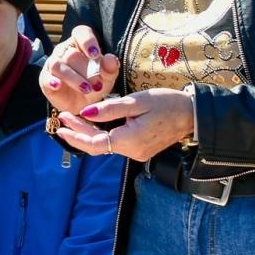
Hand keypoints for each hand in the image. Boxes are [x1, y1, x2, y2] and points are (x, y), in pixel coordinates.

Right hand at [40, 24, 118, 114]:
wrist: (83, 103)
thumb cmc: (95, 83)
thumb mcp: (107, 77)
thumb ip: (110, 67)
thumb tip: (111, 59)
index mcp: (81, 44)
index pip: (81, 33)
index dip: (87, 41)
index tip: (95, 55)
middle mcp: (65, 50)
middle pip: (71, 54)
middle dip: (86, 70)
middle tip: (98, 85)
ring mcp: (53, 64)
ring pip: (58, 65)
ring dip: (73, 78)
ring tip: (86, 89)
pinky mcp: (45, 79)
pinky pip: (46, 77)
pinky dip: (51, 81)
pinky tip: (58, 86)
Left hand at [52, 87, 195, 161]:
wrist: (193, 114)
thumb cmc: (167, 103)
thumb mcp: (136, 101)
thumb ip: (110, 109)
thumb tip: (86, 112)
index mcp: (130, 141)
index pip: (95, 143)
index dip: (76, 135)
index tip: (61, 124)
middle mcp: (133, 152)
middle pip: (98, 144)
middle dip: (79, 132)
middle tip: (63, 117)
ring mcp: (137, 152)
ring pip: (106, 144)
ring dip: (89, 133)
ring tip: (73, 118)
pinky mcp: (141, 149)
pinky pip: (116, 143)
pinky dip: (103, 134)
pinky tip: (93, 123)